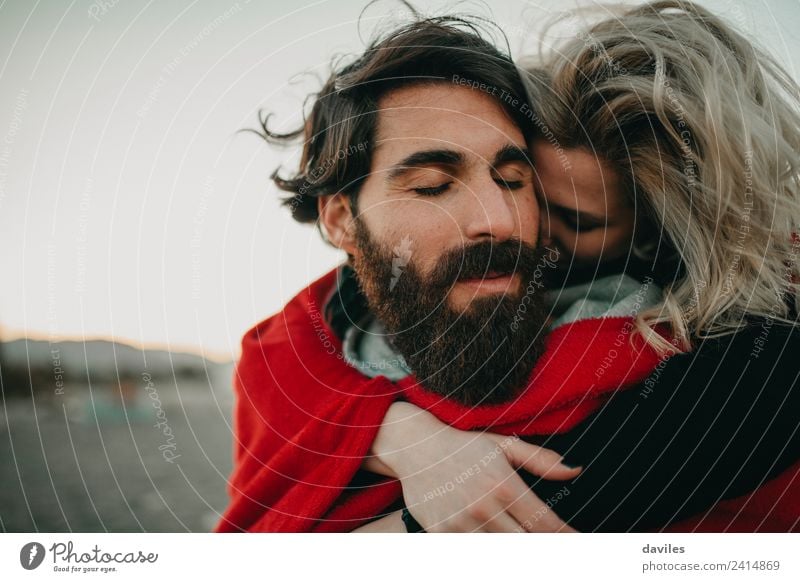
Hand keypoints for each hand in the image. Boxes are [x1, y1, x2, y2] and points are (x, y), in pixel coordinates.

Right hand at [371, 402, 580, 531]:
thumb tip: (575, 470)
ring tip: (520, 538)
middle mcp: (484, 507)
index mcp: (504, 484)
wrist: (415, 448)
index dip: (567, 537)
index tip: (579, 543)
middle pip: (526, 544)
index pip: (546, 523)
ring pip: (500, 553)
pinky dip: (484, 551)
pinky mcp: (442, 534)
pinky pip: (471, 552)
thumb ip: (541, 460)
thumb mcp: (503, 445)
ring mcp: (461, 523)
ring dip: (514, 550)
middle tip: (556, 549)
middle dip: (544, 547)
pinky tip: (492, 540)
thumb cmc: (464, 446)